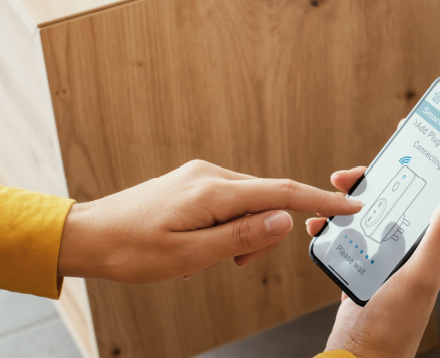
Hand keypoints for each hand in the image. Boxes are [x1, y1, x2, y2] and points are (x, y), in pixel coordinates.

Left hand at [57, 159, 362, 282]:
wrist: (88, 235)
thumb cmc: (131, 250)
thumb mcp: (190, 256)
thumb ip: (242, 238)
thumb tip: (284, 220)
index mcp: (213, 191)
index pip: (281, 193)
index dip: (320, 201)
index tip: (351, 206)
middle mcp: (211, 175)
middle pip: (267, 201)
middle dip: (265, 235)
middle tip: (235, 263)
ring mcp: (202, 176)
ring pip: (249, 204)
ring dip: (244, 234)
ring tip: (208, 257)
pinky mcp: (194, 183)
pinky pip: (230, 203)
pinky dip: (229, 226)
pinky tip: (201, 244)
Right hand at [306, 167, 439, 357]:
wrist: (358, 357)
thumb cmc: (395, 325)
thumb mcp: (422, 274)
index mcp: (427, 244)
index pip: (429, 192)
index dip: (422, 162)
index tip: (407, 134)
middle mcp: (406, 247)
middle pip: (391, 198)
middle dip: (371, 180)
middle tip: (350, 175)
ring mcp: (379, 257)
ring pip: (364, 215)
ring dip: (345, 202)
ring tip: (330, 198)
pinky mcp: (357, 268)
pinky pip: (343, 238)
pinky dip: (329, 228)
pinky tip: (318, 226)